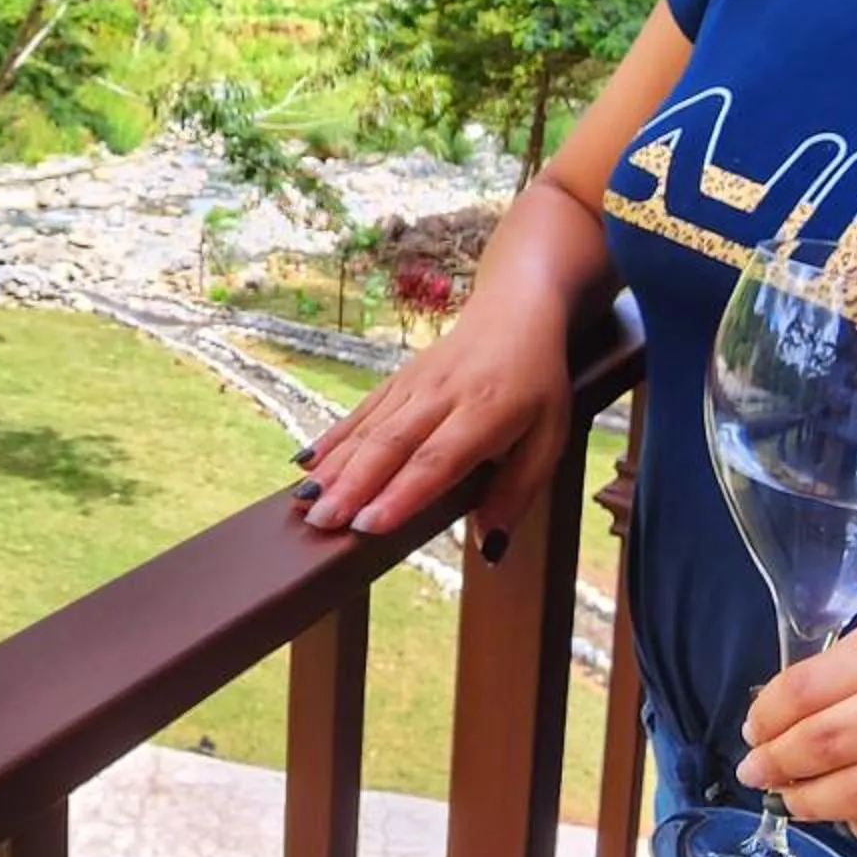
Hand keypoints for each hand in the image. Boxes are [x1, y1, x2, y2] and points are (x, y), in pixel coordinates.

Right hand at [290, 306, 570, 548]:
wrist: (515, 311)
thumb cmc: (536, 384)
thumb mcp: (550, 438)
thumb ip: (517, 491)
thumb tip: (489, 546)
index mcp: (486, 412)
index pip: (437, 458)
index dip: (401, 493)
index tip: (369, 525)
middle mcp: (442, 396)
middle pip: (391, 444)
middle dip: (353, 485)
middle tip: (323, 521)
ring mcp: (413, 385)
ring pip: (368, 429)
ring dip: (335, 467)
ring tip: (306, 502)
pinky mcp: (396, 380)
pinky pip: (360, 412)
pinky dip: (332, 438)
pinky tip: (306, 464)